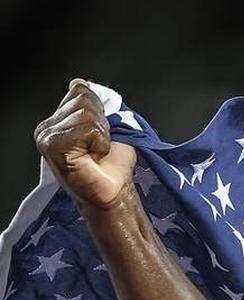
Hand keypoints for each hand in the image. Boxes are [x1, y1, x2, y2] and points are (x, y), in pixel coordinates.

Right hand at [34, 79, 136, 211]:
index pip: (80, 90)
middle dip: (102, 122)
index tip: (100, 134)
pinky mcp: (53, 146)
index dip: (101, 109)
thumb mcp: (107, 126)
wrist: (114, 191)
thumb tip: (78, 82)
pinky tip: (92, 157)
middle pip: (83, 98)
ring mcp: (47, 136)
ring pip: (86, 113)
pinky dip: (99, 142)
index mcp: (57, 119)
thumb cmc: (112, 163)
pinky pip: (86, 128)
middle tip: (99, 146)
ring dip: (102, 134)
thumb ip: (93, 104)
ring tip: (95, 152)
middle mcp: (47, 126)